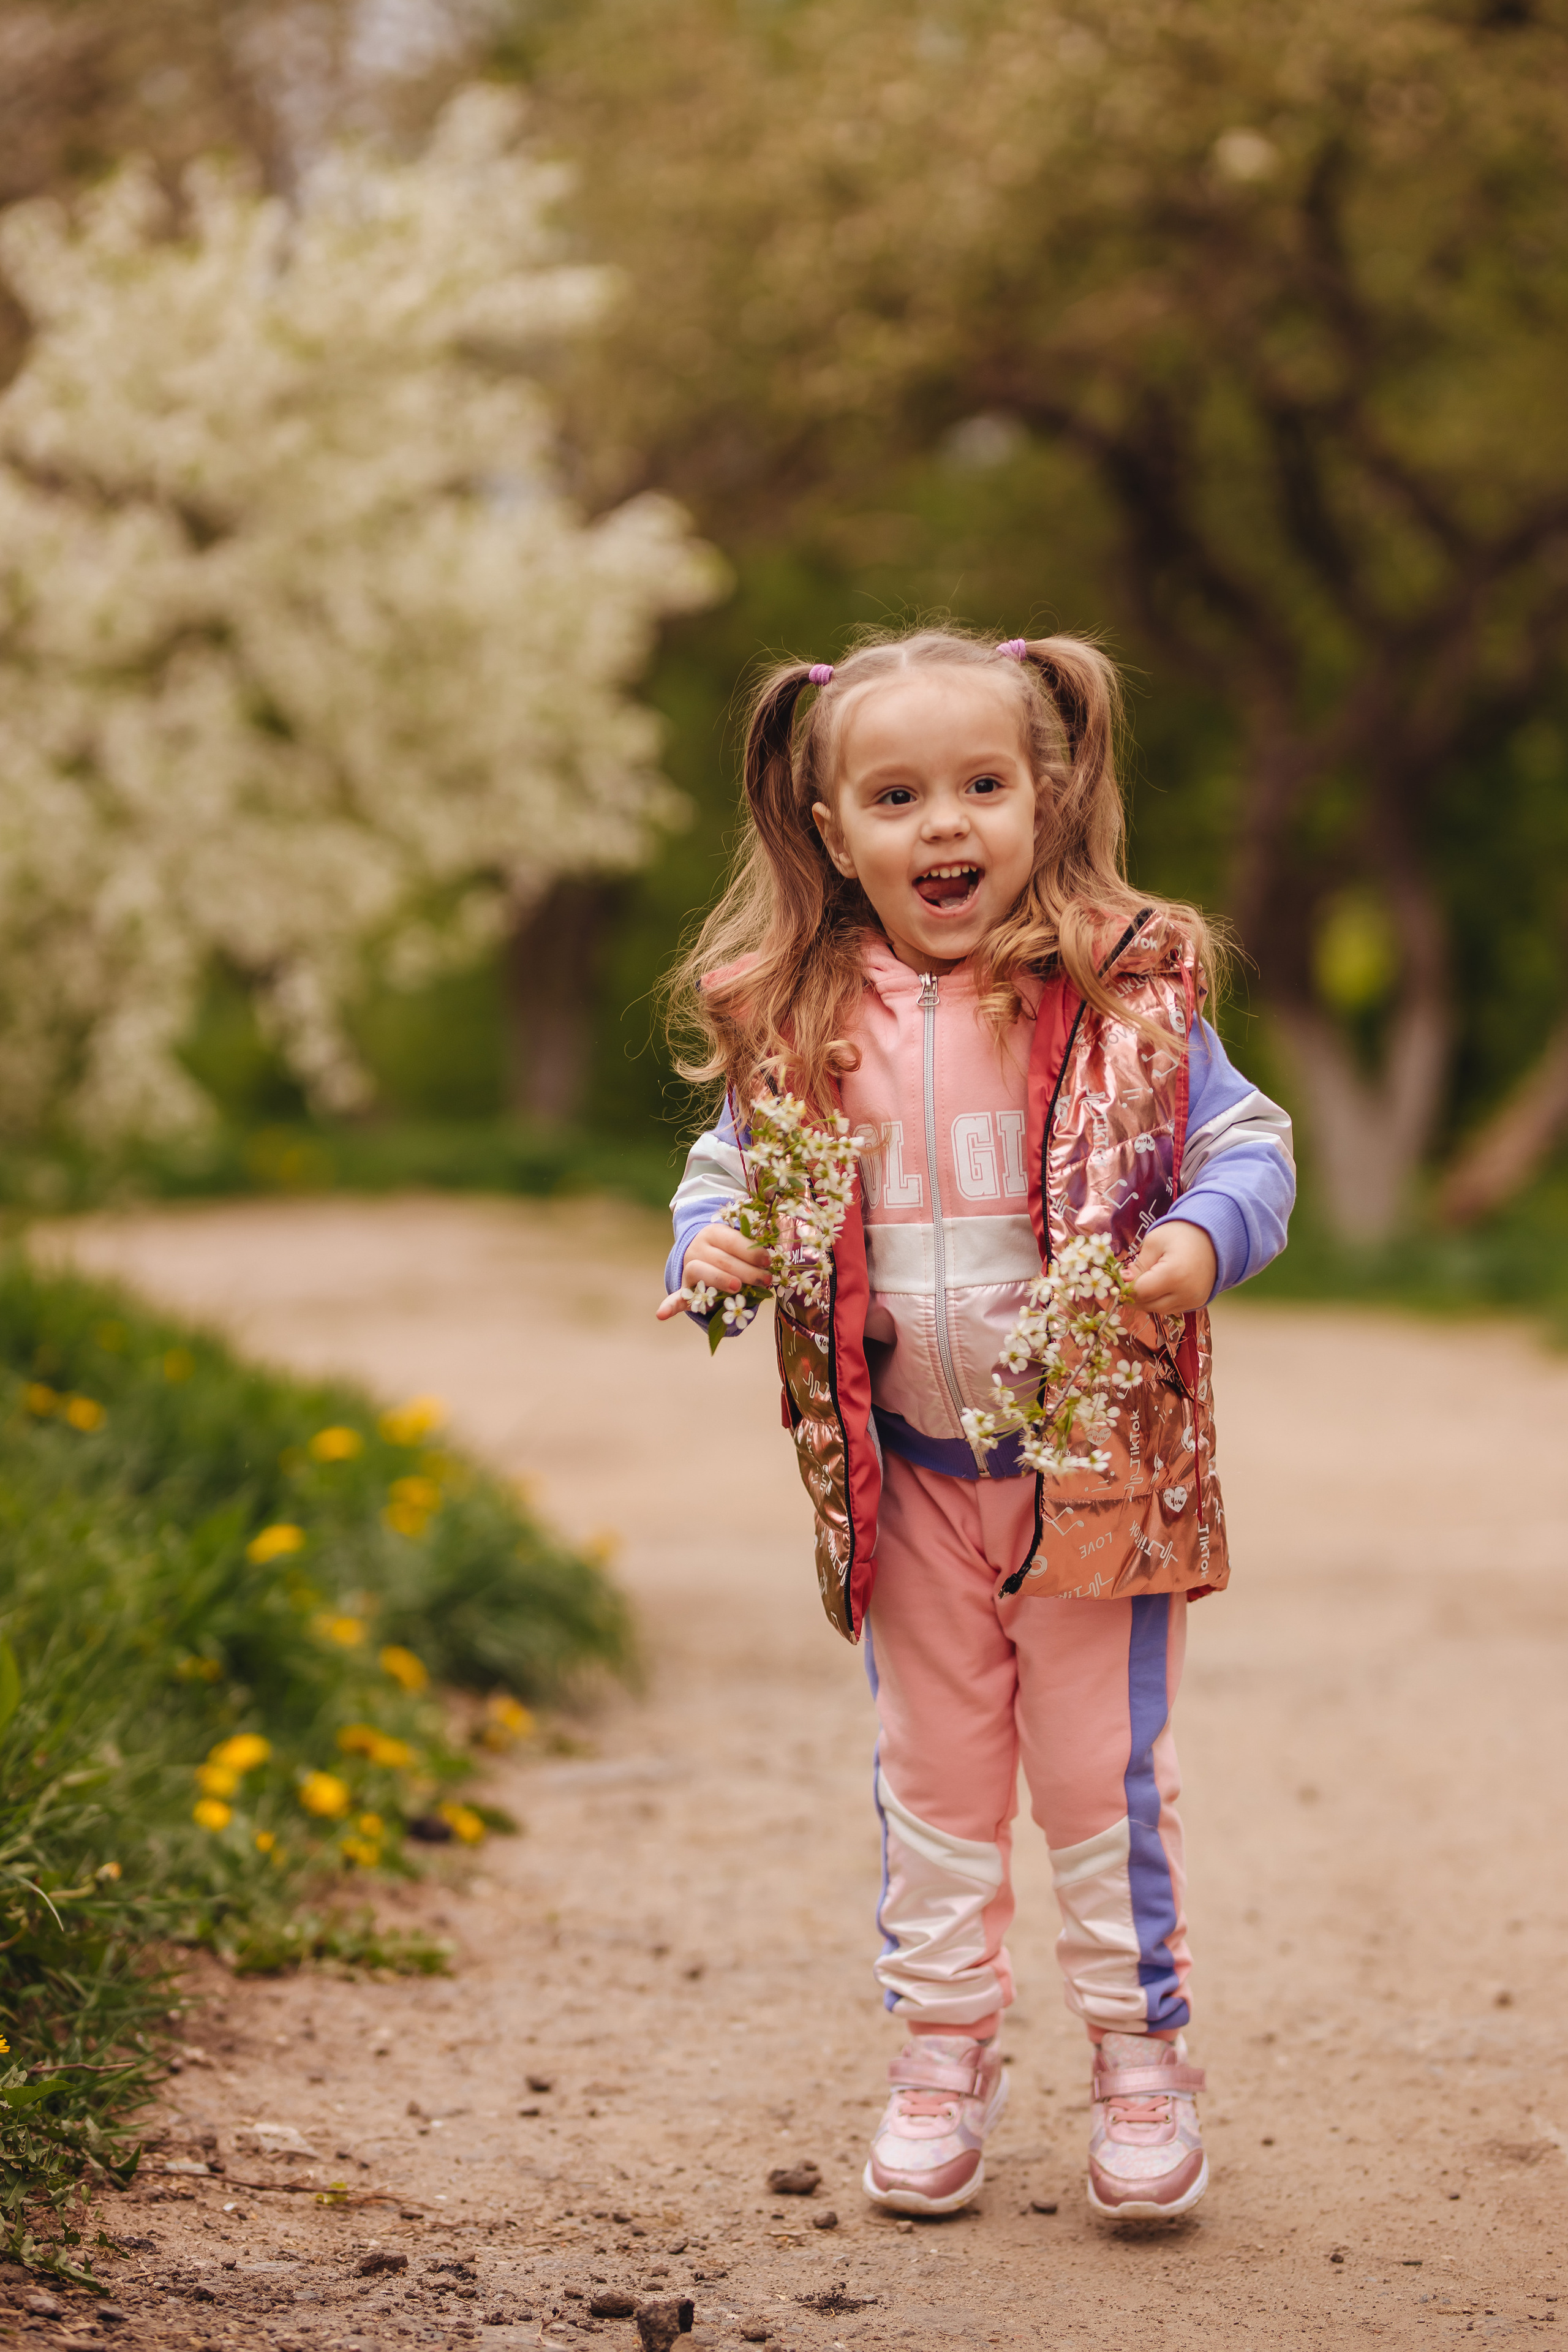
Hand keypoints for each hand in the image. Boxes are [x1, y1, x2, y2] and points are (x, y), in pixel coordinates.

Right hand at [654, 1221, 772, 1321]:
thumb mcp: (739, 1244)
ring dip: (719, 1280)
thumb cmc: (731, 1251)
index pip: (731, 1239)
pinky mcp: (684, 1289)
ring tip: (738, 1288)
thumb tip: (775, 1259)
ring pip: (700, 1271)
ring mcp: (688, 1268)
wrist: (702, 1253)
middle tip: (766, 1279)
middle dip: (746, 1270)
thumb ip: (752, 1250)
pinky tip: (662, 1315)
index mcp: (712, 1233)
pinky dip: (669, 1306)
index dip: (750, 1250)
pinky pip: (675, 1297)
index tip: (768, 1259)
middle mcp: (697, 1248)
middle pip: (721, 1259)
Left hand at [1130, 1220, 1216, 1314]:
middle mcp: (1186, 1293)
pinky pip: (1171, 1308)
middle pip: (1148, 1305)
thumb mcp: (1154, 1242)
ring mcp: (1194, 1300)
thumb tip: (1123, 1282)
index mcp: (1174, 1275)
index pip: (1139, 1292)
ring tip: (1143, 1281)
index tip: (1117, 1279)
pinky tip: (1157, 1286)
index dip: (1125, 1288)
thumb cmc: (1181, 1234)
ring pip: (1158, 1310)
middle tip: (1127, 1281)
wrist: (1214, 1237)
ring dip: (1146, 1300)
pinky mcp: (1198, 1303)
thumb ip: (1138, 1265)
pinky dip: (1160, 1301)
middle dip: (1133, 1295)